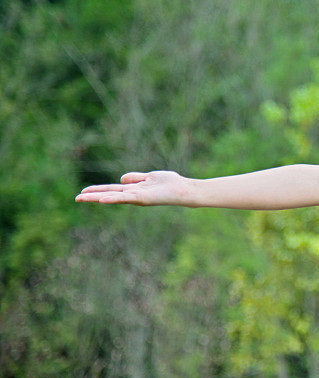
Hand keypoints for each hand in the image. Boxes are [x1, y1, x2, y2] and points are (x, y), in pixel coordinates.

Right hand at [75, 171, 193, 206]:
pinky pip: (126, 198)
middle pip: (109, 194)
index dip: (98, 190)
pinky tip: (102, 200)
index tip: (83, 192)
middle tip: (76, 199)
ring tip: (82, 199)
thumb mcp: (149, 177)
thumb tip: (121, 179)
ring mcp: (137, 197)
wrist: (183, 190)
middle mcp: (133, 195)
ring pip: (113, 197)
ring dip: (98, 198)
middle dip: (93, 196)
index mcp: (134, 190)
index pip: (112, 189)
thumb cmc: (170, 184)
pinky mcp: (143, 198)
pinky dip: (113, 199)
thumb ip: (136, 178)